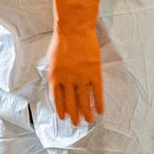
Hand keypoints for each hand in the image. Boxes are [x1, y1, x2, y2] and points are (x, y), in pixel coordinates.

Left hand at [47, 0, 103, 125]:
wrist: (74, 29)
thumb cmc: (62, 41)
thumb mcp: (52, 59)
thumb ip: (56, 73)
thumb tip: (58, 85)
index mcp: (55, 76)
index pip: (58, 99)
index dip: (61, 109)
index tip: (64, 118)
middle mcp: (68, 79)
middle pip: (71, 102)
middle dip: (74, 115)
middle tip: (77, 124)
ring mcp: (81, 77)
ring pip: (85, 100)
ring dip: (87, 113)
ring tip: (89, 122)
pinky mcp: (94, 72)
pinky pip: (97, 92)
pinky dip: (99, 102)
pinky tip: (101, 111)